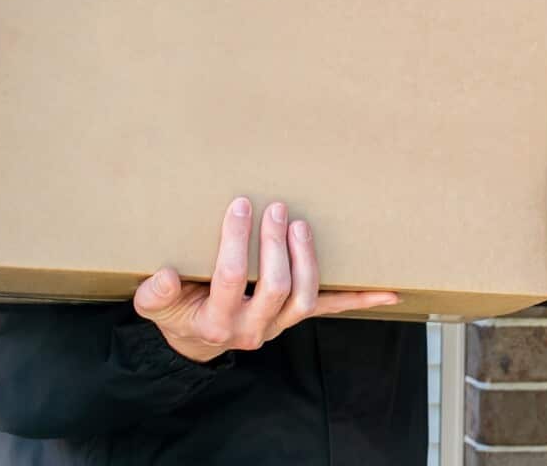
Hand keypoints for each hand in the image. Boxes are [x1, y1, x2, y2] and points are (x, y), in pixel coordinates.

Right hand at [133, 197, 398, 362]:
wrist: (196, 341)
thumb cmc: (178, 312)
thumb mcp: (157, 306)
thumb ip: (155, 294)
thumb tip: (167, 275)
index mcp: (216, 321)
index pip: (230, 278)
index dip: (237, 242)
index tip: (241, 205)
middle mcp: (252, 327)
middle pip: (275, 287)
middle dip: (277, 245)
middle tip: (277, 208)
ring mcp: (279, 323)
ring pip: (305, 298)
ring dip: (309, 259)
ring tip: (302, 225)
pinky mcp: (296, 316)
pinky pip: (332, 309)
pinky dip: (361, 300)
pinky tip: (390, 292)